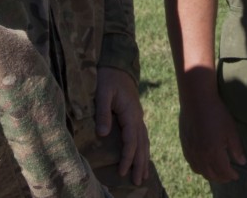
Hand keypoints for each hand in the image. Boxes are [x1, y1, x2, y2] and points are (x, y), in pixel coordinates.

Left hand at [94, 67, 150, 185]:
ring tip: (143, 175)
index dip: (128, 157)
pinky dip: (143, 148)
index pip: (131, 140)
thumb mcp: (103, 92)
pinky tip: (142, 156)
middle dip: (140, 164)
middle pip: (141, 144)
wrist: (117, 64)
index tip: (122, 171)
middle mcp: (137, 117)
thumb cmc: (107, 77)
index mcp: (130, 113)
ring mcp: (137, 116)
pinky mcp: (134, 115)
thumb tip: (103, 134)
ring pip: (144, 141)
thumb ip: (103, 113)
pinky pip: (142, 136)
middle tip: (139, 182)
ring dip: (144, 158)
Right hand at [178, 88, 245, 182]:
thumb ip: (236, 148)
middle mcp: (201, 155)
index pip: (223, 171)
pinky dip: (199, 168)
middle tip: (228, 177)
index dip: (231, 175)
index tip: (236, 175)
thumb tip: (242, 162)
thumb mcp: (231, 130)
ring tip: (217, 173)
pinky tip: (204, 165)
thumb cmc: (216, 113)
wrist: (196, 100)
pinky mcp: (185, 145)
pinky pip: (192, 163)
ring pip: (200, 171)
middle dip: (221, 178)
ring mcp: (191, 151)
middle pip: (211, 175)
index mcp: (214, 152)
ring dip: (210, 175)